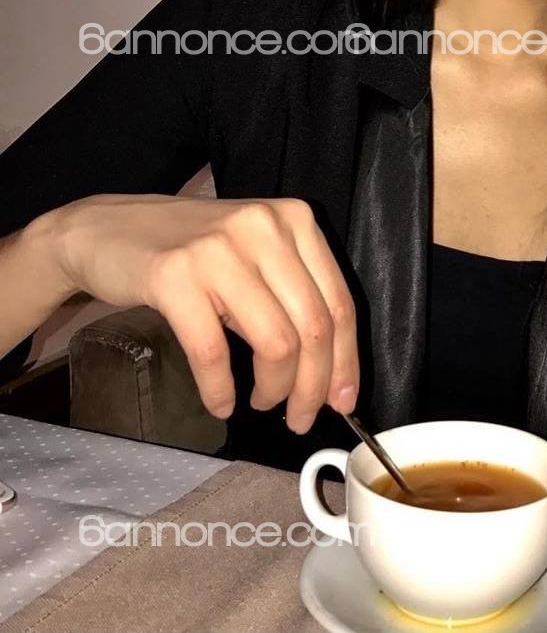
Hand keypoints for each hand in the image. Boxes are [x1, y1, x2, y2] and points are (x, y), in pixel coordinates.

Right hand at [49, 193, 357, 433]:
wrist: (109, 229)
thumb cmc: (192, 249)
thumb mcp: (255, 254)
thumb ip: (295, 294)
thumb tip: (333, 372)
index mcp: (295, 219)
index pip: (338, 302)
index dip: (346, 361)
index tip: (343, 401)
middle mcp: (264, 227)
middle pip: (312, 327)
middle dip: (313, 386)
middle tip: (300, 418)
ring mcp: (218, 250)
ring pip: (274, 342)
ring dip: (274, 389)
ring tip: (262, 403)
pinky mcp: (174, 276)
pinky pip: (212, 351)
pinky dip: (220, 389)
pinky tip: (220, 403)